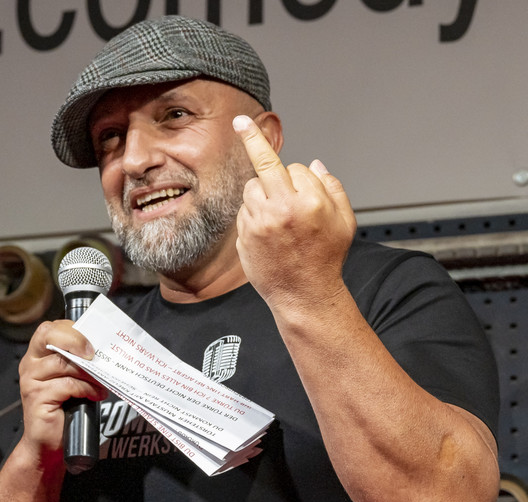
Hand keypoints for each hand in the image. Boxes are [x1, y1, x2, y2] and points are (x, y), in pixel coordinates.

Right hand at [18, 320, 107, 456]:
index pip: (50, 329)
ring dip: (89, 372)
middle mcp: (30, 364)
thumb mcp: (73, 378)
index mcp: (38, 355)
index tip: (93, 339)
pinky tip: (95, 395)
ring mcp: (31, 381)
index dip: (72, 329)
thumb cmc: (65, 409)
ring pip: (63, 363)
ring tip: (101, 382)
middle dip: (76, 340)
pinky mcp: (37, 398)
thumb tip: (107, 349)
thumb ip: (80, 362)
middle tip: (95, 353)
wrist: (48, 444)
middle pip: (49, 336)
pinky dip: (86, 389)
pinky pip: (67, 385)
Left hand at [233, 114, 356, 309]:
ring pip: (251, 189)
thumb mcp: (344, 221)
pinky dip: (253, 215)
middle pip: (264, 168)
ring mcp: (260, 223)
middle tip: (243, 127)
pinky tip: (268, 234)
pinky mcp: (245, 237)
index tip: (244, 122)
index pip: (295, 168)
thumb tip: (313, 164)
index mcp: (311, 201)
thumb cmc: (326, 258)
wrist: (303, 294)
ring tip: (278, 219)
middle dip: (257, 150)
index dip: (299, 176)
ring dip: (262, 194)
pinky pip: (244, 212)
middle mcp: (283, 209)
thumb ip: (331, 187)